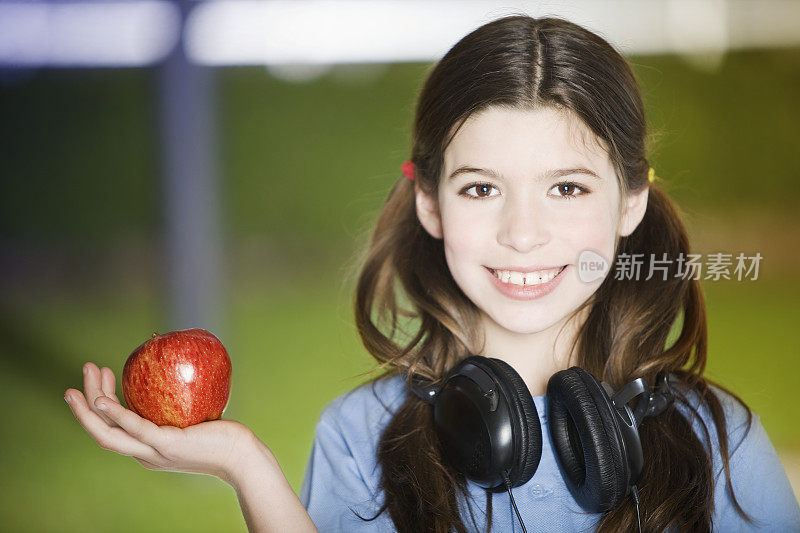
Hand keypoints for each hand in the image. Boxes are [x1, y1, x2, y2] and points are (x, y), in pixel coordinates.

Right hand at [65, 362, 254, 481]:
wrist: (241, 458)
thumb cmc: (223, 436)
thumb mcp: (193, 420)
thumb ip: (180, 404)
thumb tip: (180, 369)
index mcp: (148, 450)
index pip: (115, 429)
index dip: (101, 404)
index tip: (103, 378)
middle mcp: (145, 455)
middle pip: (102, 431)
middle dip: (85, 403)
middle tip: (83, 372)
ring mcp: (154, 453)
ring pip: (109, 432)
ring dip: (92, 403)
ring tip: (90, 373)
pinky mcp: (167, 446)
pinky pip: (135, 429)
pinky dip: (116, 414)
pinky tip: (104, 399)